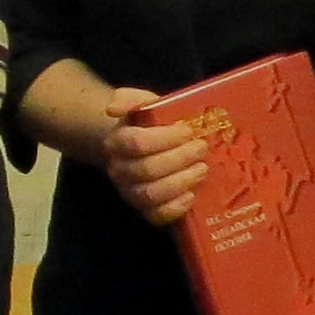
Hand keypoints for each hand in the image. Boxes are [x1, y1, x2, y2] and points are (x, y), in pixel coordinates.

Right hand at [98, 88, 205, 225]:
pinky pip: (156, 216)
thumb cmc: (146, 125)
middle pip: (148, 169)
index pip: (137, 142)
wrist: (135, 149)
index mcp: (117, 142)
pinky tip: (191, 196)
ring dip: (181, 182)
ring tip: (202, 169)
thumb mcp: (140, 104)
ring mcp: (131, 192)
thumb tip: (112, 108)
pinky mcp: (144, 210)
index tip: (187, 130)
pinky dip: (175, 208)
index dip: (165, 138)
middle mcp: (119, 170)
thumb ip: (129, 99)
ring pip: (152, 194)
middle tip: (202, 148)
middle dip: (180, 158)